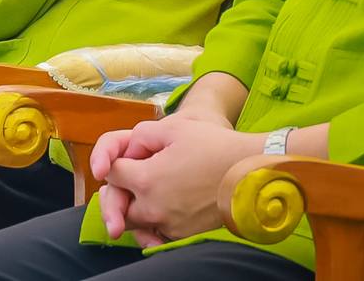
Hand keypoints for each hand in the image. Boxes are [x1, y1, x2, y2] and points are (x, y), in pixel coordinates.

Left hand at [98, 117, 266, 246]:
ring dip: (133, 209)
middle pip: (117, 204)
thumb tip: (130, 151)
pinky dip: (153, 224)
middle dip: (119, 190)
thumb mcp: (174, 128)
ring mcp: (169, 225)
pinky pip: (155, 234)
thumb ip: (140, 136)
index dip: (115, 160)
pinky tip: (162, 208)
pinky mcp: (184, 236)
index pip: (111, 174)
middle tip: (130, 178)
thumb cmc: (215, 147)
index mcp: (147, 180)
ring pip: (135, 223)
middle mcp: (154, 208)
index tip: (128, 156)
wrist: (251, 175)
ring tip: (147, 192)